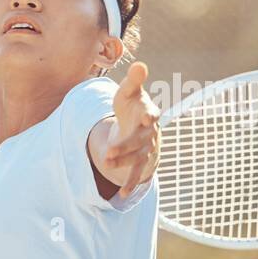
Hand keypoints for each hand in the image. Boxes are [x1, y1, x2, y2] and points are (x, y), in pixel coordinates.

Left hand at [107, 60, 160, 196]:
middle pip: (138, 140)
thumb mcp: (129, 91)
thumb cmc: (132, 104)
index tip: (148, 116)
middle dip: (125, 145)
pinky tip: (122, 194)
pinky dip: (131, 183)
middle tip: (108, 151)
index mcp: (148, 113)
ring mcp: (146, 148)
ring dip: (122, 162)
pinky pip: (137, 173)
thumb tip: (140, 65)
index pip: (151, 114)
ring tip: (106, 163)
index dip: (149, 115)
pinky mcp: (140, 160)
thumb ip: (133, 80)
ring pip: (136, 157)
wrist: (139, 122)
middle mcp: (150, 133)